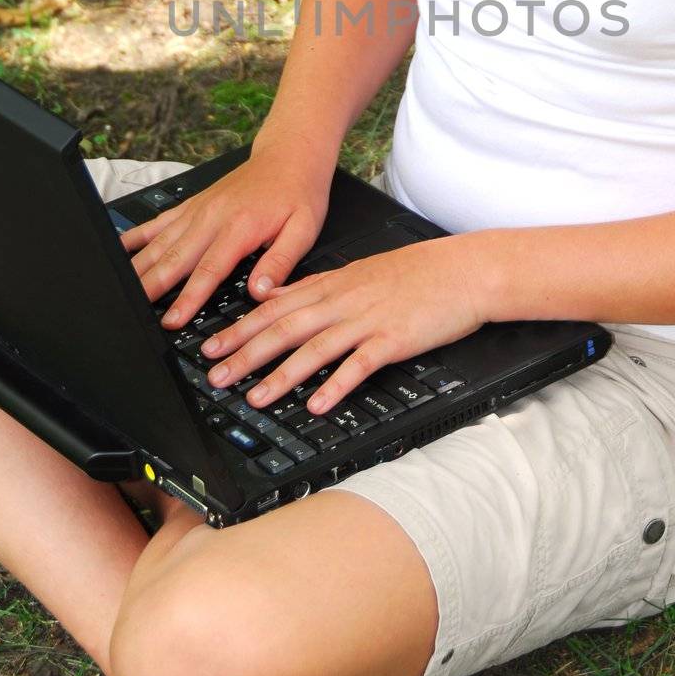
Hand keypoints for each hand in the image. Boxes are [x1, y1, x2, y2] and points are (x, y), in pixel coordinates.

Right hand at [119, 144, 332, 325]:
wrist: (289, 155)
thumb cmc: (298, 193)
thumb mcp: (304, 229)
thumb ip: (282, 261)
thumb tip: (260, 291)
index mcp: (240, 227)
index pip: (208, 269)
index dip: (188, 298)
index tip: (172, 320)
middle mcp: (212, 216)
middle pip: (175, 257)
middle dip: (152, 287)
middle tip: (133, 311)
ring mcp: (198, 209)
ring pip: (160, 241)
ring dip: (140, 267)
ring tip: (120, 289)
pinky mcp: (192, 204)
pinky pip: (159, 221)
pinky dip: (137, 236)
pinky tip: (119, 249)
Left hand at [195, 233, 490, 417]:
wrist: (464, 270)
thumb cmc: (417, 273)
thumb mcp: (359, 271)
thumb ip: (317, 286)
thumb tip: (279, 296)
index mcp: (333, 284)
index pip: (275, 306)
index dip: (239, 327)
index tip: (210, 346)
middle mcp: (343, 301)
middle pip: (284, 328)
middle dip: (245, 353)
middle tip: (215, 375)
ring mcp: (367, 319)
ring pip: (314, 348)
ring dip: (281, 375)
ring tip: (255, 398)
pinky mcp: (393, 339)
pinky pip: (359, 365)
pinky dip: (336, 385)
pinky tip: (318, 405)